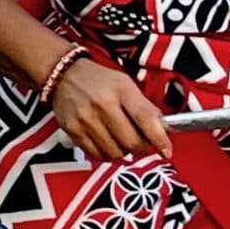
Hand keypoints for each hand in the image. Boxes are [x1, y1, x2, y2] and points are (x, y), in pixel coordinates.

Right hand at [48, 57, 170, 160]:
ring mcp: (86, 119)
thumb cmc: (97, 79)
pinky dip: (106, 153)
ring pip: (115, 152)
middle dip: (141, 147)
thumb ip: (143, 106)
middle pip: (132, 142)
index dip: (160, 138)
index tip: (166, 150)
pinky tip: (107, 143)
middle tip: (140, 142)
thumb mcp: (125, 84)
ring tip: (121, 141)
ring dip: (123, 152)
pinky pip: (96, 154)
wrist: (62, 74)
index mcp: (121, 91)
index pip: (146, 119)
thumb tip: (162, 129)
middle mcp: (103, 105)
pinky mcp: (73, 130)